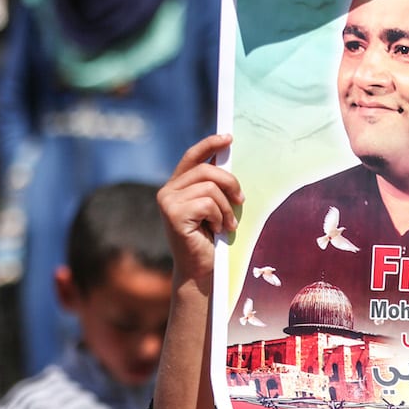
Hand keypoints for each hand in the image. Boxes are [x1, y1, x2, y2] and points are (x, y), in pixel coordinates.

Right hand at [156, 134, 243, 284]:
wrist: (201, 270)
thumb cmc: (210, 239)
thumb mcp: (214, 206)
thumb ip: (215, 186)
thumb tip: (228, 160)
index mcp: (177, 186)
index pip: (192, 156)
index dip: (209, 144)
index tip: (228, 138)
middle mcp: (167, 191)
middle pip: (206, 170)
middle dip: (230, 183)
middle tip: (241, 201)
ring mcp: (168, 202)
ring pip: (210, 188)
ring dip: (226, 208)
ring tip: (225, 224)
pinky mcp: (173, 214)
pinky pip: (208, 203)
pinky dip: (219, 217)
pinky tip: (216, 230)